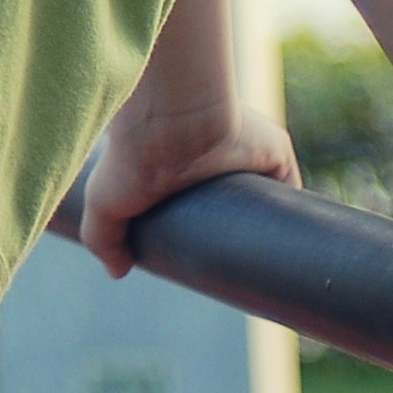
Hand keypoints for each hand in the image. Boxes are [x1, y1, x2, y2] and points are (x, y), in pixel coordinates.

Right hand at [70, 95, 299, 276]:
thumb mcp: (104, 200)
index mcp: (181, 161)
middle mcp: (217, 154)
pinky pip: (289, 185)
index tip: (198, 251)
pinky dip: (291, 210)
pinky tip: (286, 241)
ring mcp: (248, 151)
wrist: (167, 121)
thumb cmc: (132, 153)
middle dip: (234, 227)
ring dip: (263, 223)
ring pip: (263, 195)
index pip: (198, 199)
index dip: (202, 226)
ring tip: (259, 261)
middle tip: (229, 259)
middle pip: (233, 200)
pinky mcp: (274, 149)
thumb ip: (102, 237)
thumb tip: (117, 271)